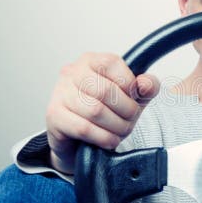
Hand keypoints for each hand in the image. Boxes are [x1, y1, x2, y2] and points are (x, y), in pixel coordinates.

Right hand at [45, 52, 159, 173]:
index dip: (129, 83)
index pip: (111, 63)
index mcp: (91, 60)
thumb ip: (147, 87)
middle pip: (106, 91)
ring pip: (95, 111)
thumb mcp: (133, 96)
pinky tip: (109, 140)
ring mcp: (60, 93)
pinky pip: (84, 128)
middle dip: (126, 110)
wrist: (79, 141)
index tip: (134, 97)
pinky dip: (103, 137)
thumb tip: (146, 84)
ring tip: (120, 131)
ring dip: (116, 127)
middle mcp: (72, 73)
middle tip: (130, 120)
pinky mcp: (54, 116)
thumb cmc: (107, 112)